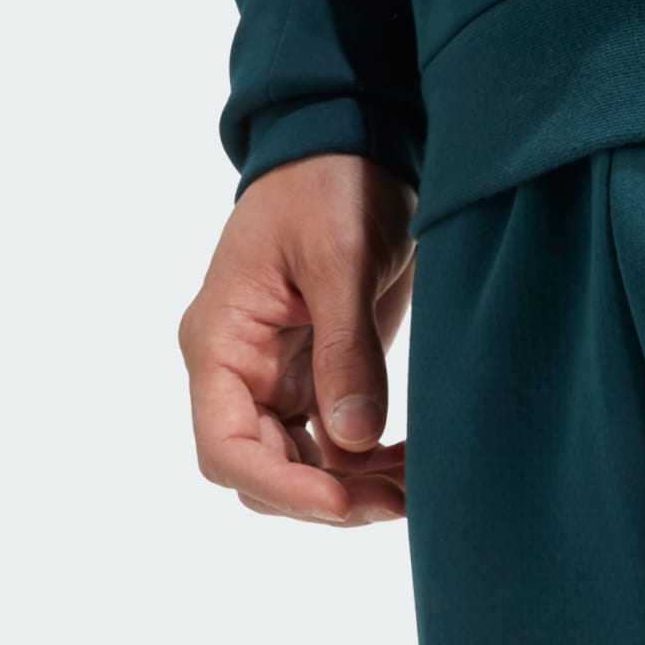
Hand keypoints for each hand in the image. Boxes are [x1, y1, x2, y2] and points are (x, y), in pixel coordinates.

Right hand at [179, 153, 416, 526]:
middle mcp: (240, 370)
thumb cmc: (330, 185)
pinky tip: (417, 464)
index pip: (225, 446)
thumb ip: (346, 350)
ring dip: (354, 486)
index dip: (281, 485)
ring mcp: (279, 376)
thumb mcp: (339, 259)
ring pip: (301, 464)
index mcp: (222, 342)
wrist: (351, 142)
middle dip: (326, 497)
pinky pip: (333, 440)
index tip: (342, 502)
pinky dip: (371, 461)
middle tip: (401, 501)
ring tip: (421, 487)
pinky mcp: (319, 373)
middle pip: (262, 469)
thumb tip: (355, 440)